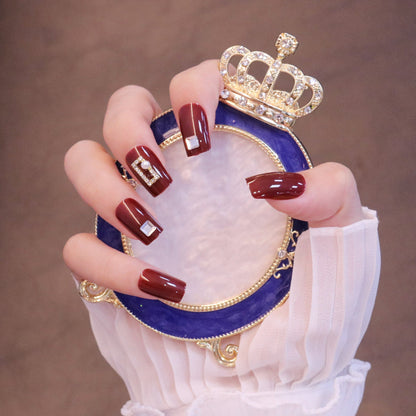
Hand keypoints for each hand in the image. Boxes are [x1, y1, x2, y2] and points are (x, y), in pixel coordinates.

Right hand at [63, 60, 363, 300]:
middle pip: (122, 110)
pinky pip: (79, 246)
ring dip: (103, 186)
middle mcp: (173, 172)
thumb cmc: (306, 292)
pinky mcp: (111, 255)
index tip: (203, 139)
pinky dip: (110, 264)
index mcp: (222, 151)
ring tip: (150, 225)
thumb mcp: (338, 235)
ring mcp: (135, 210)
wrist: (271, 357)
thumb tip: (278, 182)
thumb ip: (329, 194)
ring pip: (82, 162)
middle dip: (128, 130)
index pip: (192, 84)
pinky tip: (158, 286)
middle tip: (164, 179)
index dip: (191, 89)